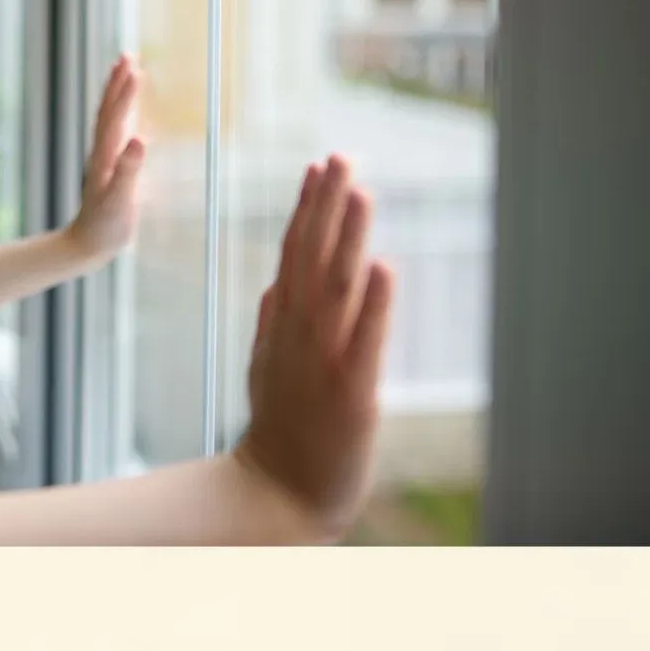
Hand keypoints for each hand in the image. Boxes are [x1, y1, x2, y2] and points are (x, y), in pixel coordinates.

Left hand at [63, 54, 144, 264]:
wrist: (87, 245)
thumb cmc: (105, 227)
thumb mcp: (120, 201)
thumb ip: (129, 171)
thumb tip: (139, 139)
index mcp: (106, 156)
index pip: (116, 117)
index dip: (125, 93)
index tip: (135, 68)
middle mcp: (103, 152)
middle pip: (109, 110)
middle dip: (118, 83)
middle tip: (128, 55)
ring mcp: (106, 158)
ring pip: (111, 118)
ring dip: (118, 93)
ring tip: (127, 71)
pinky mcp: (111, 167)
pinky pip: (117, 132)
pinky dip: (124, 115)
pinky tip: (133, 113)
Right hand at [232, 156, 394, 543]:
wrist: (279, 494)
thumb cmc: (280, 429)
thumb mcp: (266, 367)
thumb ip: (271, 324)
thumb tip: (275, 283)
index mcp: (284, 324)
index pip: (295, 253)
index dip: (307, 207)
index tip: (317, 164)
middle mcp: (301, 333)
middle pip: (314, 257)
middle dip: (327, 205)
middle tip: (340, 156)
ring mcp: (325, 359)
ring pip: (337, 286)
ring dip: (347, 236)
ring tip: (359, 191)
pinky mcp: (354, 390)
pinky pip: (365, 340)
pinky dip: (373, 303)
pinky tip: (383, 266)